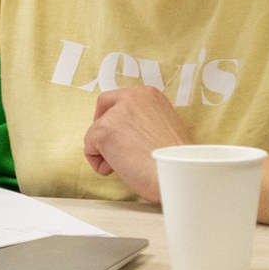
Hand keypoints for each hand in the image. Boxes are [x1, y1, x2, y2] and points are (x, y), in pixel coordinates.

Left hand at [82, 85, 192, 201]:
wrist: (179, 174)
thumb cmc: (176, 161)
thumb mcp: (165, 128)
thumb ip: (145, 122)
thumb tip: (127, 133)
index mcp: (149, 95)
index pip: (120, 99)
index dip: (118, 119)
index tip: (124, 138)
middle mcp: (132, 96)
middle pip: (103, 107)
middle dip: (103, 127)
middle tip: (113, 150)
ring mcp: (116, 112)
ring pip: (95, 132)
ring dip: (106, 152)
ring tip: (129, 166)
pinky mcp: (103, 130)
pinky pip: (90, 150)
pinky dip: (100, 165)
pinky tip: (121, 170)